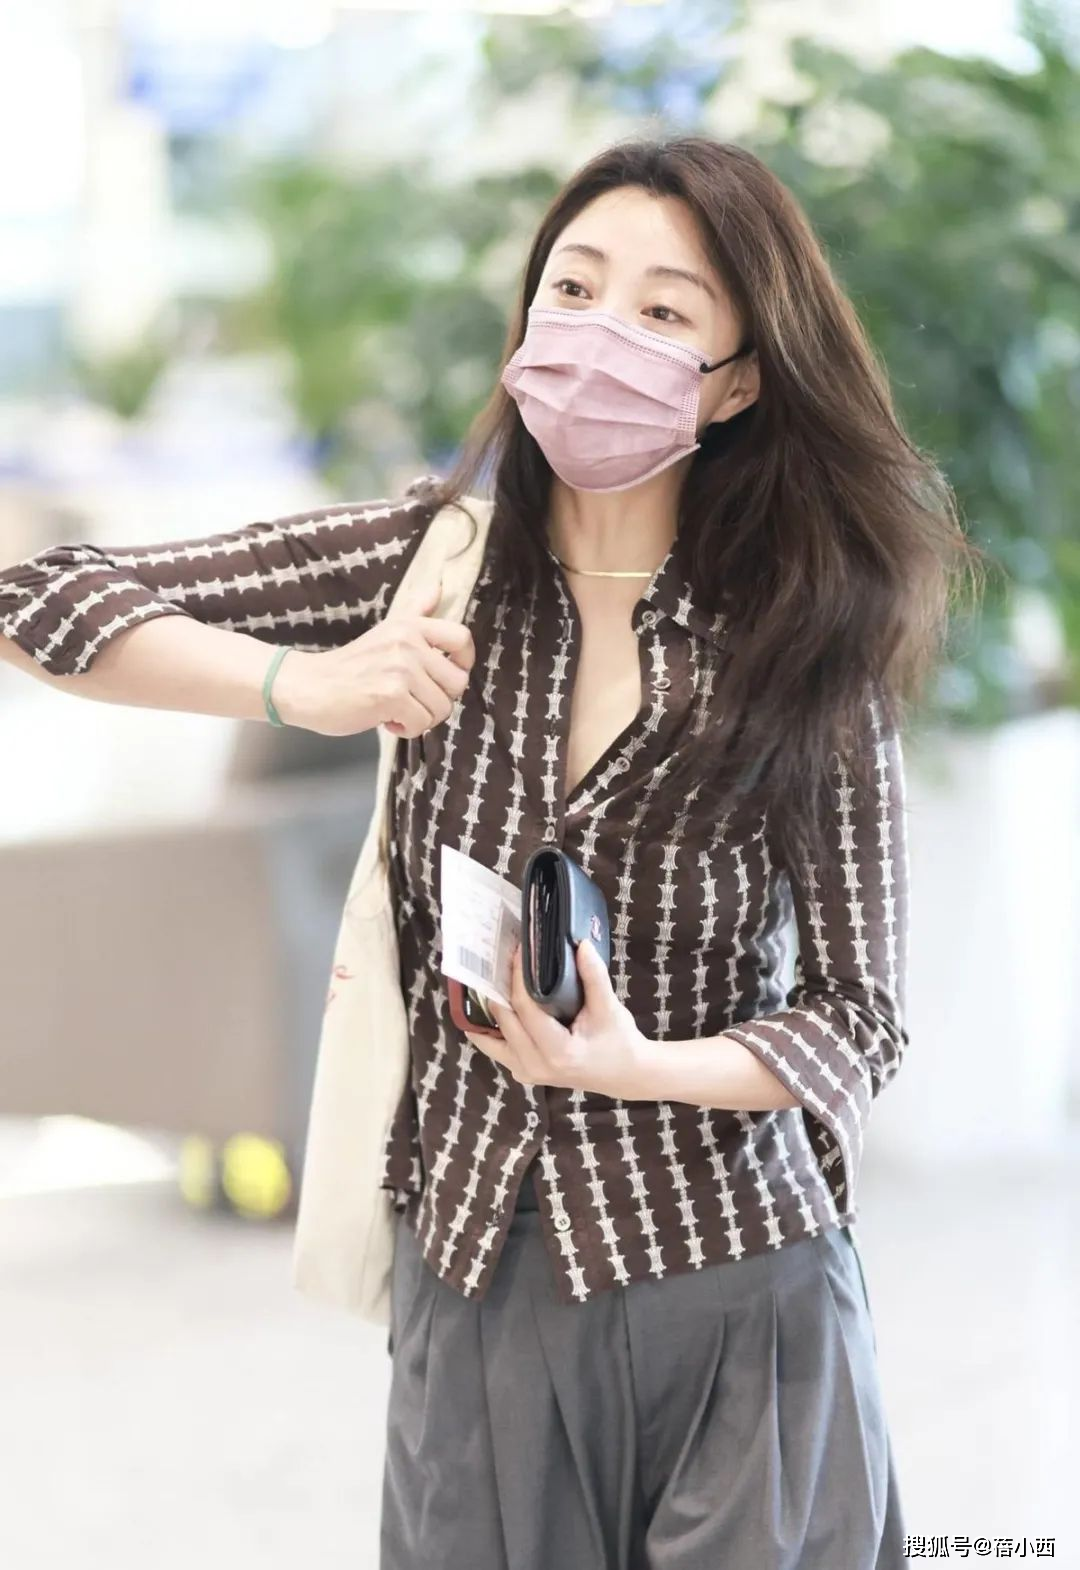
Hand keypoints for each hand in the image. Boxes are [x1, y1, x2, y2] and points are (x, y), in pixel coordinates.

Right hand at [273, 579, 474, 737]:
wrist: (308, 686)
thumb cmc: (351, 666)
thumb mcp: (386, 630)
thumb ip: (416, 612)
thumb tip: (439, 585)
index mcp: (410, 626)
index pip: (462, 638)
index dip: (464, 663)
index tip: (445, 677)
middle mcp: (408, 642)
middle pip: (458, 682)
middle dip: (440, 700)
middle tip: (413, 700)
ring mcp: (400, 668)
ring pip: (442, 708)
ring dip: (421, 718)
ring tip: (396, 709)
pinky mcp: (390, 695)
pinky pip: (422, 723)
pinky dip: (406, 729)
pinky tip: (387, 719)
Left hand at [462, 937, 656, 1099]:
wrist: (625, 1075)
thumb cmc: (619, 1041)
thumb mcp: (609, 1007)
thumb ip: (594, 976)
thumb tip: (580, 944)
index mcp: (558, 1051)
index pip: (525, 1008)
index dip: (517, 977)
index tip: (518, 950)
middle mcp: (535, 1065)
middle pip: (503, 1020)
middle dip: (499, 987)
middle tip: (500, 957)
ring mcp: (525, 1073)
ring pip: (489, 1039)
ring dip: (488, 1009)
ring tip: (489, 978)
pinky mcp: (522, 1072)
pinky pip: (495, 1048)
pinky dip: (490, 1027)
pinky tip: (492, 1003)